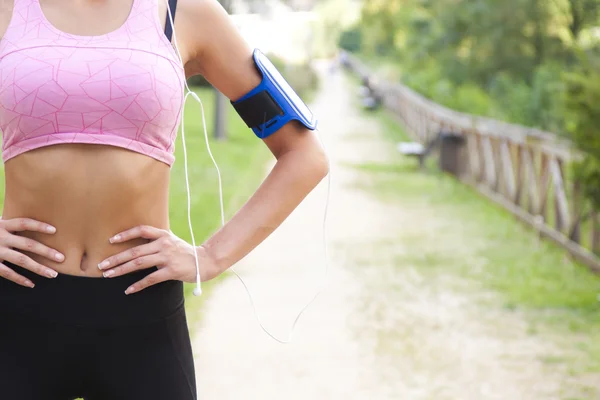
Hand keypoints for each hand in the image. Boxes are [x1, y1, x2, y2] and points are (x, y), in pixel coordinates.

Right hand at [0, 217, 64, 287]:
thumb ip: (7, 222)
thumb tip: (24, 217)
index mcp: (2, 225)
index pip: (24, 223)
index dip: (39, 226)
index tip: (55, 230)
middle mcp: (0, 237)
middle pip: (28, 244)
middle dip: (46, 251)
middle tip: (62, 258)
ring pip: (21, 260)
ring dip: (39, 268)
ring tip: (53, 274)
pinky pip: (7, 273)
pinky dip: (20, 279)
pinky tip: (31, 284)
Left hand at [98, 225, 221, 294]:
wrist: (204, 261)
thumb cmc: (184, 252)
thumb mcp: (172, 241)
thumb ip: (156, 241)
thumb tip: (135, 244)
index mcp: (163, 235)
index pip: (142, 230)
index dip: (125, 234)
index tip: (111, 240)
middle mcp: (164, 244)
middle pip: (135, 251)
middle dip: (116, 258)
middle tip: (101, 265)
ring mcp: (168, 258)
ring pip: (139, 264)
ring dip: (121, 270)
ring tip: (108, 275)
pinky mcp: (171, 271)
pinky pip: (151, 279)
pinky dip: (138, 285)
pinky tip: (128, 290)